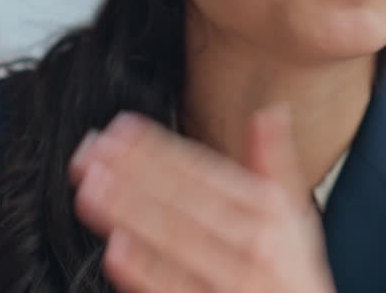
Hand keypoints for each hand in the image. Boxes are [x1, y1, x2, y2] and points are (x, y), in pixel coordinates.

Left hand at [69, 106, 335, 292]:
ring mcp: (234, 282)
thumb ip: (275, 163)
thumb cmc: (291, 273)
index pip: (206, 172)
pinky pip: (175, 290)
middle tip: (93, 152)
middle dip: (135, 173)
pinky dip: (146, 270)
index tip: (121, 127)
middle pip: (185, 201)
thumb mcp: (294, 215)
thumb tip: (270, 111)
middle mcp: (254, 245)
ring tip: (91, 188)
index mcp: (268, 212)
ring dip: (130, 212)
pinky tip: (115, 249)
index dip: (160, 147)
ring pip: (174, 241)